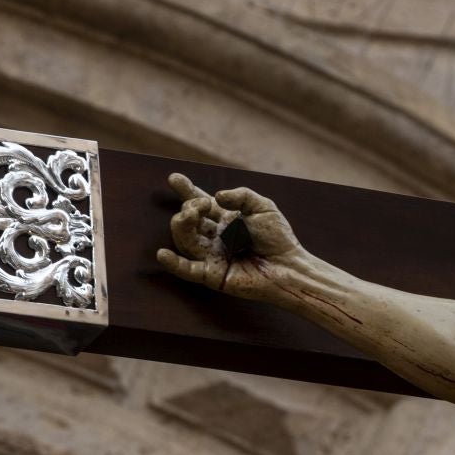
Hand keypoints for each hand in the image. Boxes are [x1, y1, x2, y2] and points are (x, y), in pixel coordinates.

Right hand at [157, 173, 307, 300]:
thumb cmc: (279, 238)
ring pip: (185, 240)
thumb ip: (241, 196)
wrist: (291, 266)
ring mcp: (212, 256)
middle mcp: (214, 237)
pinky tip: (163, 254)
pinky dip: (175, 263)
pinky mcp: (214, 275)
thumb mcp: (263, 207)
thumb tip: (215, 197)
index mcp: (224, 220)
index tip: (174, 178)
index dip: (186, 191)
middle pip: (188, 221)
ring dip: (183, 225)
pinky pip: (189, 270)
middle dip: (189, 209)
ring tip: (192, 214)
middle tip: (202, 205)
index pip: (199, 204)